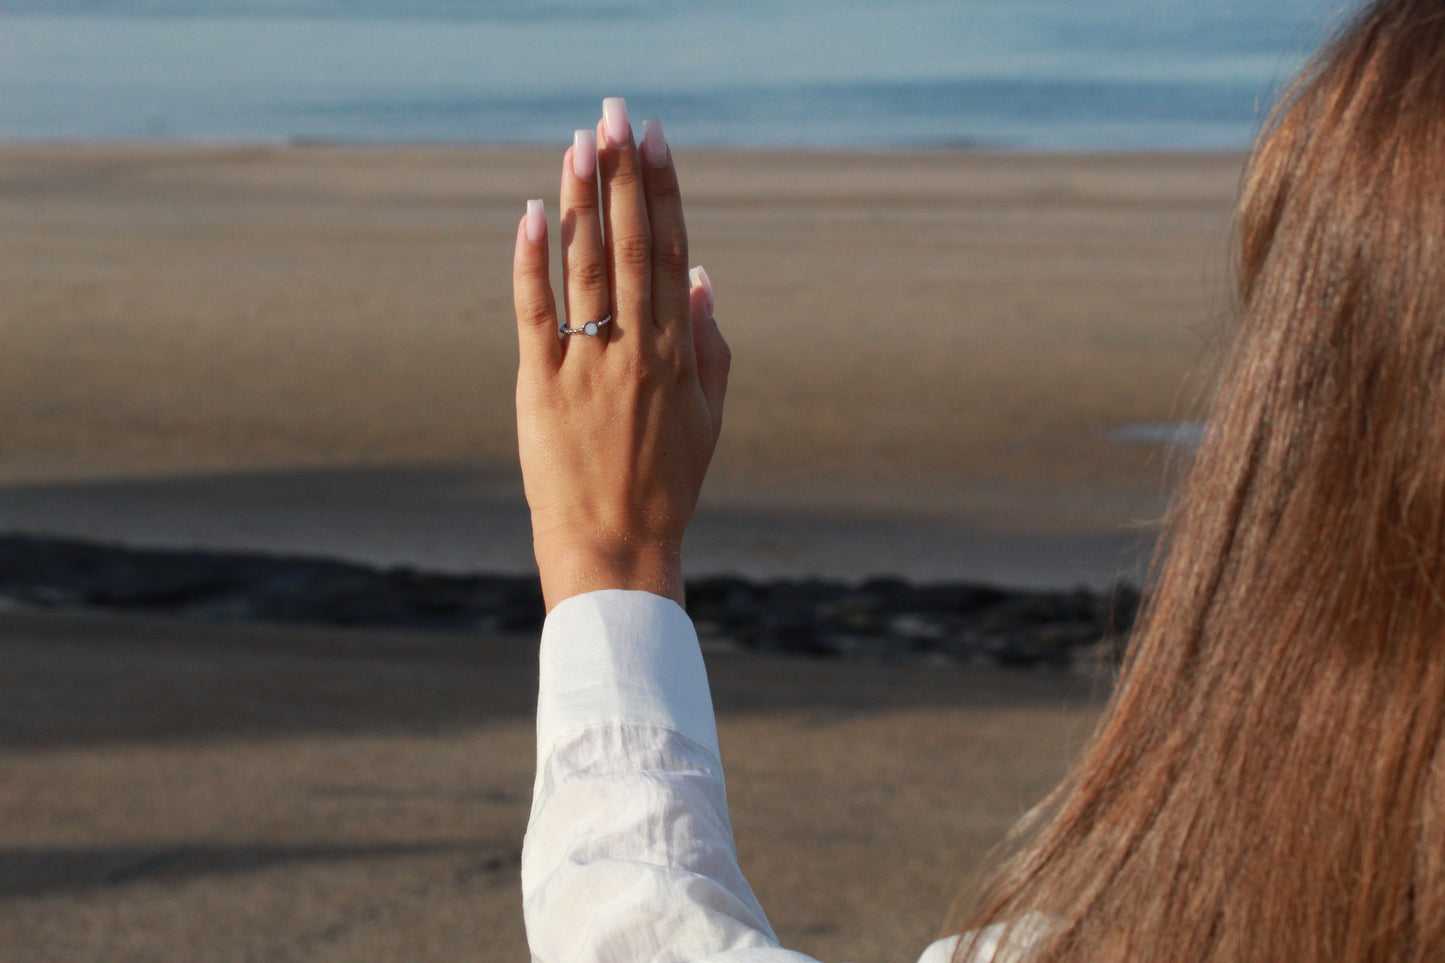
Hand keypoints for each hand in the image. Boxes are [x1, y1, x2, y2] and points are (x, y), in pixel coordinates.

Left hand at [513, 99, 729, 611]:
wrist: (615, 545)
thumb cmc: (666, 484)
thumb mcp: (708, 416)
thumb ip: (711, 344)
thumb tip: (702, 276)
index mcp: (679, 352)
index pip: (671, 252)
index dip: (662, 191)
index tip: (654, 140)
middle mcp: (636, 349)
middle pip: (630, 244)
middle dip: (621, 174)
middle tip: (615, 115)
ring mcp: (587, 365)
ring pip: (585, 267)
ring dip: (580, 201)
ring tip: (577, 144)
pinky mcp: (540, 386)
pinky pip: (535, 313)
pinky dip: (531, 263)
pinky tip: (529, 216)